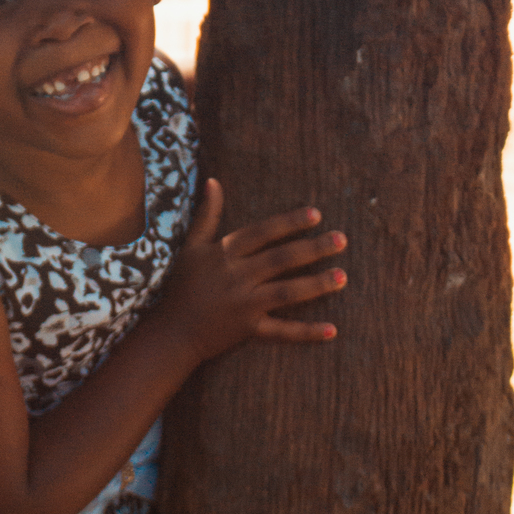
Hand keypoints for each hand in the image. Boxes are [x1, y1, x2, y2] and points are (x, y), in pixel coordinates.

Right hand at [161, 178, 346, 365]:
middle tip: (342, 240)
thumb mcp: (191, 247)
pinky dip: (306, 332)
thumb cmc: (182, 287)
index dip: (289, 223)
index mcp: (224, 254)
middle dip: (312, 249)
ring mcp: (243, 304)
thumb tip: (213, 181)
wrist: (171, 332)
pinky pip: (281, 331)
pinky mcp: (248, 330)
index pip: (262, 233)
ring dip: (315, 284)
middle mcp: (236, 277)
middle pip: (280, 259)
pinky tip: (332, 330)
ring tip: (342, 276)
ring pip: (286, 292)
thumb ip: (207, 215)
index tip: (316, 215)